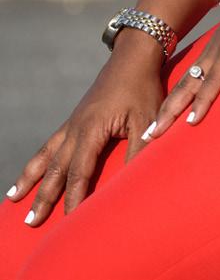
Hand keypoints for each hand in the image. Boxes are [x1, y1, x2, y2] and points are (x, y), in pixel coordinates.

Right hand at [6, 48, 163, 226]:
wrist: (133, 57)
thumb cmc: (142, 87)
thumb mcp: (146, 118)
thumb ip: (138, 149)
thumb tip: (132, 180)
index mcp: (92, 129)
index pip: (79, 172)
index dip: (74, 198)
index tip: (69, 222)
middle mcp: (76, 127)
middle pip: (57, 168)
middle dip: (44, 196)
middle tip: (31, 222)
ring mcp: (72, 122)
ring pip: (47, 155)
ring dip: (31, 179)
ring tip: (14, 199)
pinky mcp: (75, 118)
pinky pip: (51, 143)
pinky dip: (38, 159)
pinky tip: (31, 171)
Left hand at [144, 0, 219, 140]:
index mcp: (215, 50)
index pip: (189, 80)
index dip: (175, 100)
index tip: (162, 119)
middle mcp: (211, 53)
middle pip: (181, 87)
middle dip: (164, 111)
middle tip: (147, 134)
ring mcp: (218, 53)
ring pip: (189, 88)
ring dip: (171, 111)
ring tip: (156, 133)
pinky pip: (212, 83)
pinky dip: (201, 102)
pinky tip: (192, 120)